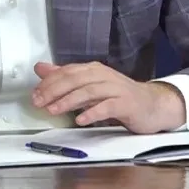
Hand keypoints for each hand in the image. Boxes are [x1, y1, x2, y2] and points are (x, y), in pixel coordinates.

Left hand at [31, 61, 186, 133]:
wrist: (153, 105)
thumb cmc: (119, 97)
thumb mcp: (90, 86)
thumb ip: (65, 78)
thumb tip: (40, 68)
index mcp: (94, 70)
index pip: (67, 72)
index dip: (49, 82)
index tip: (35, 95)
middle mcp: (104, 76)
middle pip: (76, 79)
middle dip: (55, 90)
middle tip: (39, 102)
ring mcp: (116, 89)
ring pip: (89, 91)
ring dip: (69, 101)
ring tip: (53, 111)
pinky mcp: (126, 104)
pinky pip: (107, 107)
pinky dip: (93, 113)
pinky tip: (81, 120)